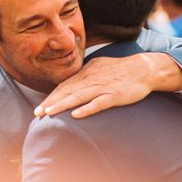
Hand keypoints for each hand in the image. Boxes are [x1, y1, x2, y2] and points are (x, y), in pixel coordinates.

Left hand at [35, 53, 181, 118]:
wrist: (145, 68)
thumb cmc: (121, 69)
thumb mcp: (98, 66)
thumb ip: (84, 74)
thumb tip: (71, 81)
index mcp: (87, 73)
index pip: (64, 86)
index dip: (51, 96)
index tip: (40, 107)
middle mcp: (91, 79)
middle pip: (67, 91)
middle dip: (51, 102)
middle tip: (37, 113)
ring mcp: (103, 87)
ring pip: (78, 96)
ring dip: (62, 105)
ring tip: (49, 113)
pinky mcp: (115, 96)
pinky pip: (99, 103)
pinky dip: (87, 109)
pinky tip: (76, 115)